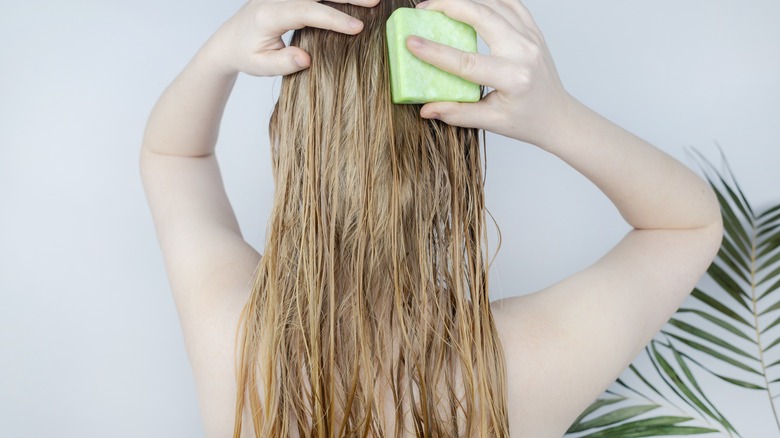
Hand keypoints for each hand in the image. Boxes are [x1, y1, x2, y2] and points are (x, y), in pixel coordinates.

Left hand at [206, 0, 378, 76]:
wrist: (229, 40)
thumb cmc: (246, 54)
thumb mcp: (260, 66)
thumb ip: (283, 63)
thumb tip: (307, 59)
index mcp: (270, 14)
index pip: (307, 12)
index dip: (334, 19)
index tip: (357, 28)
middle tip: (374, 2)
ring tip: (372, 0)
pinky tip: (353, 0)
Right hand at [406, 0, 572, 145]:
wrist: (557, 115)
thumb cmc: (526, 121)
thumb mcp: (491, 122)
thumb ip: (458, 113)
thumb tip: (425, 109)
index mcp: (514, 79)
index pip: (467, 62)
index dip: (435, 52)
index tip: (411, 41)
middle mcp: (525, 53)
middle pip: (483, 17)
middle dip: (449, 6)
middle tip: (424, 8)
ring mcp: (531, 37)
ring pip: (496, 4)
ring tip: (441, 3)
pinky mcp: (533, 30)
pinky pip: (510, 3)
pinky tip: (469, 1)